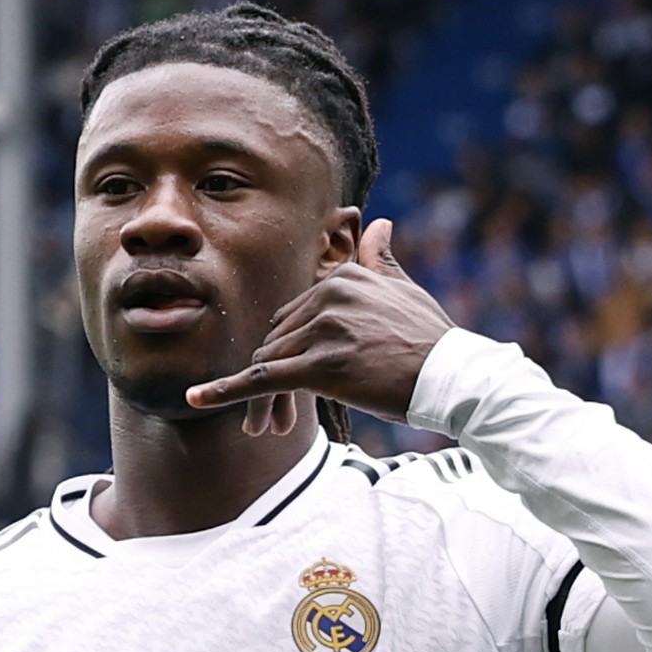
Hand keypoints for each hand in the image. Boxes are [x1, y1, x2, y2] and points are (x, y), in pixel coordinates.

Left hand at [184, 219, 452, 432]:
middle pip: (278, 339)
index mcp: (343, 277)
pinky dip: (227, 390)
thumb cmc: (432, 342)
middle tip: (275, 418)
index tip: (296, 379)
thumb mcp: (404, 290)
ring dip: (263, 398)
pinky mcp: (322, 366)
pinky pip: (262, 378)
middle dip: (276, 376)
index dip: (292, 352)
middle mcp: (329, 296)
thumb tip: (377, 222)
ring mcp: (325, 330)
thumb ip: (380, 258)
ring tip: (265, 428)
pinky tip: (197, 398)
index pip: (294, 315)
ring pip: (272, 362)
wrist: (453, 379)